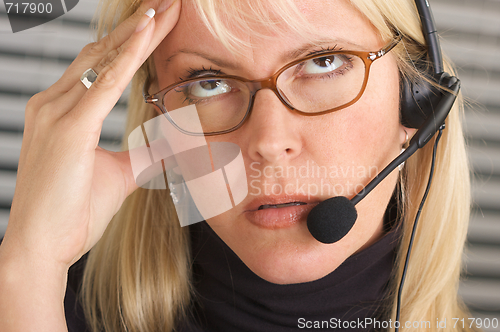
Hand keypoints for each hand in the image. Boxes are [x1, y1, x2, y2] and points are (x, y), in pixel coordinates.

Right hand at [2, 0, 181, 268]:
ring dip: (137, 32)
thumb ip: (140, 155)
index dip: (129, 41)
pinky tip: (148, 32)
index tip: (157, 21)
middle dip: (137, 27)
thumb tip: (166, 147)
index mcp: (61, 112)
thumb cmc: (72, 213)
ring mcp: (56, 112)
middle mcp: (53, 104)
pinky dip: (129, 55)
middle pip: (102, 52)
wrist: (42, 248)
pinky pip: (105, 82)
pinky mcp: (67, 128)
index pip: (101, 65)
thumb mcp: (118, 176)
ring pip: (104, 59)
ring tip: (164, 8)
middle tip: (167, 4)